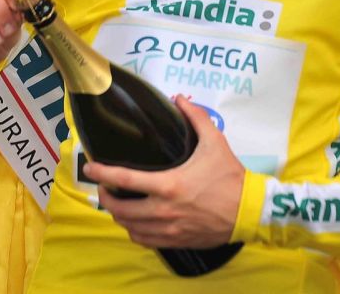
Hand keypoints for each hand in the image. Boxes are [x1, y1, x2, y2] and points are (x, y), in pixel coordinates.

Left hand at [84, 97, 244, 248]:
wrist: (249, 211)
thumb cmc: (230, 177)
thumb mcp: (215, 142)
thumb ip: (196, 117)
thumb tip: (180, 98)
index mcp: (169, 185)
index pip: (124, 180)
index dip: (102, 173)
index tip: (90, 167)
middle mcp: (163, 210)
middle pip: (120, 209)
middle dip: (105, 197)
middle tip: (103, 186)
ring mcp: (169, 229)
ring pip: (129, 227)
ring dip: (118, 215)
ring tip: (117, 203)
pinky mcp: (176, 240)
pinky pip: (144, 240)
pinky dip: (134, 231)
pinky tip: (135, 222)